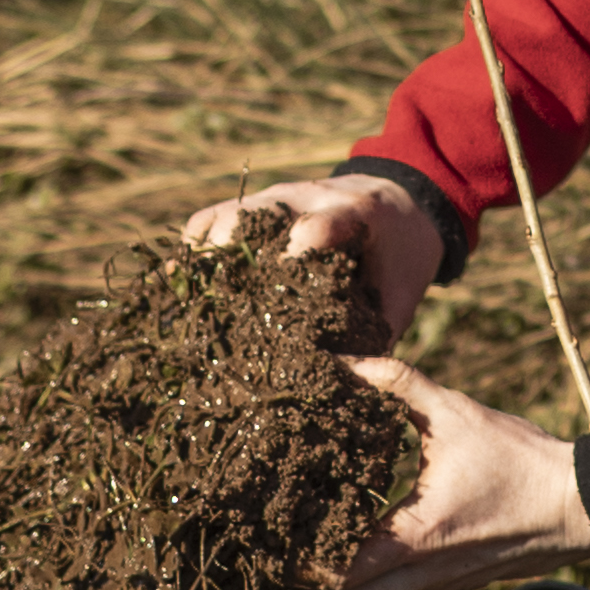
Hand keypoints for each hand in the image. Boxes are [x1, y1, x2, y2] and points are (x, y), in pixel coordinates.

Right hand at [187, 171, 445, 341]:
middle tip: (227, 318)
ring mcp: (274, 198)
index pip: (319, 227)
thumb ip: (372, 336)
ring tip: (201, 311)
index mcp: (353, 216)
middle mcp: (306, 199)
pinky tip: (190, 291)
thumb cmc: (399, 259)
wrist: (399, 204)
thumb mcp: (399, 294)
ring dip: (206, 264)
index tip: (283, 292)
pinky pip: (208, 220)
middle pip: (251, 219)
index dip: (298, 254)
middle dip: (233, 265)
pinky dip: (194, 253)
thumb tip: (337, 391)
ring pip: (221, 219)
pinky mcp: (252, 204)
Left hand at [266, 358, 589, 589]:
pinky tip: (344, 558)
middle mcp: (418, 576)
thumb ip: (400, 384)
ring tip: (283, 577)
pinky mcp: (447, 584)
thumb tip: (347, 362)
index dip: (287, 577)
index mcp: (412, 538)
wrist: (580, 507)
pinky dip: (358, 587)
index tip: (252, 566)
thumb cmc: (522, 463)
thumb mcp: (457, 414)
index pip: (333, 576)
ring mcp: (433, 586)